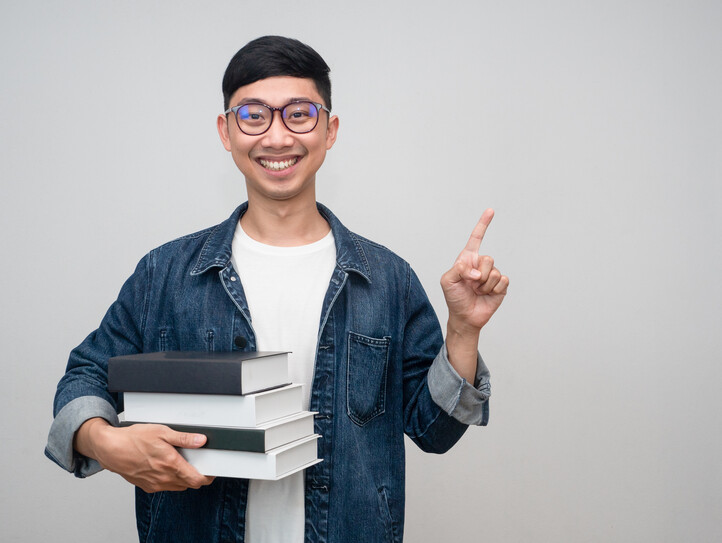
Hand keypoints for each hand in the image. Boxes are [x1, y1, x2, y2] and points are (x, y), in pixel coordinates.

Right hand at [75, 418, 214, 492]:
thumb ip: (184, 438)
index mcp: (170, 464)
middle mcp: (164, 478)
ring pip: (178, 486)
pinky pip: (165, 486)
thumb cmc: (133, 439)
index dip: (208, 476)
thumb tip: (201, 440)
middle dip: (197, 476)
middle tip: (198, 462)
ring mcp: (155, 484)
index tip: (211, 470)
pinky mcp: (146, 486)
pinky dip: (170, 479)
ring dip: (183, 478)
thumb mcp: (162, 432)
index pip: (197, 480)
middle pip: (189, 484)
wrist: (110, 449)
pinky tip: (165, 466)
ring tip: (180, 462)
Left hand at [441, 209, 508, 334]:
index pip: (476, 238)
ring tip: (477, 291)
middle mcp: (481, 264)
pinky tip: (487, 295)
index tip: (491, 211)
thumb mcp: (447, 281)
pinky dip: (494, 290)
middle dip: (479, 275)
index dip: (483, 224)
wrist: (465, 317)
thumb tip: (475, 271)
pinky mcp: (501, 286)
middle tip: (472, 285)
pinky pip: (503, 281)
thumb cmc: (454, 297)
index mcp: (467, 259)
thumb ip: (458, 270)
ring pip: (495, 272)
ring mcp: (492, 274)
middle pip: (488, 259)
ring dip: (484, 285)